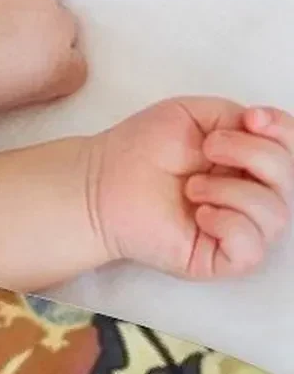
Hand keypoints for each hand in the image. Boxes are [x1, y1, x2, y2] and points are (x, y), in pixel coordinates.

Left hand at [89, 100, 293, 278]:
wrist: (100, 181)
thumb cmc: (140, 149)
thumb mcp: (193, 115)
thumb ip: (236, 117)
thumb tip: (264, 127)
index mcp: (249, 162)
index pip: (293, 150)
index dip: (284, 131)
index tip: (252, 119)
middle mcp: (252, 196)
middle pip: (291, 179)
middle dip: (254, 154)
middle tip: (208, 149)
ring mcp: (239, 229)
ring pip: (277, 214)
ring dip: (231, 191)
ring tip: (191, 187)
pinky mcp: (220, 258)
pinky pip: (252, 248)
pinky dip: (230, 225)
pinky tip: (200, 214)